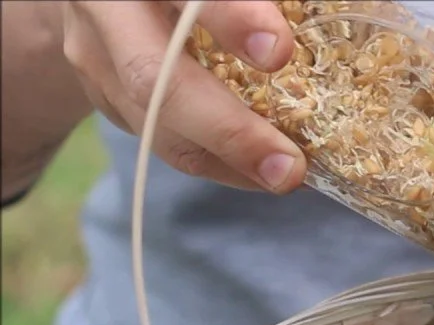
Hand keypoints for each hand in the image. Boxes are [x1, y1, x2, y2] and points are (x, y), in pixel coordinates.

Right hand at [61, 0, 305, 191]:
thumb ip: (252, 5)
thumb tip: (314, 24)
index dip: (230, 19)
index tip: (278, 52)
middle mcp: (106, 13)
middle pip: (154, 78)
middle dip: (228, 130)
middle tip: (287, 166)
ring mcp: (97, 60)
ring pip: (154, 125)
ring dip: (226, 160)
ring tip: (286, 176)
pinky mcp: (105, 98)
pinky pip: (161, 141)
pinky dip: (216, 163)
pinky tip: (260, 172)